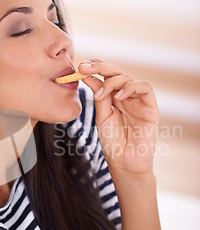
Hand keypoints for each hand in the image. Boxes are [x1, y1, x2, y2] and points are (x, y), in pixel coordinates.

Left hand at [78, 60, 158, 174]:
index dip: (95, 67)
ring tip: (100, 96)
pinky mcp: (150, 107)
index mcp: (114, 97)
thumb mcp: (101, 116)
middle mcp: (127, 95)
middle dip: (100, 67)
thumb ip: (98, 96)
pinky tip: (118, 97)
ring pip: (128, 77)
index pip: (106, 74)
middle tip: (84, 68)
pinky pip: (145, 87)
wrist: (124, 163)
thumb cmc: (113, 142)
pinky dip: (131, 87)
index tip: (79, 67)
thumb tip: (87, 76)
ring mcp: (139, 100)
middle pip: (116, 71)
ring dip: (112, 81)